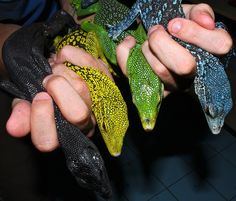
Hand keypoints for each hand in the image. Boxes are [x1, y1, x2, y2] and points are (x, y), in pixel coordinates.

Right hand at [6, 46, 109, 151]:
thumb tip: (14, 127)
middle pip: (77, 114)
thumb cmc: (44, 97)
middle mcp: (84, 125)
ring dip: (63, 71)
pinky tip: (65, 56)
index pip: (48, 141)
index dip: (41, 118)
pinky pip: (95, 66)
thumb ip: (22, 115)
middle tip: (48, 78)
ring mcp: (99, 106)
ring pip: (85, 88)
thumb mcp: (28, 106)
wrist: (60, 78)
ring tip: (54, 66)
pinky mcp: (108, 85)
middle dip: (57, 89)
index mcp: (61, 135)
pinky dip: (76, 55)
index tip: (39, 96)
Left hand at [116, 3, 232, 95]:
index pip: (218, 46)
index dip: (194, 33)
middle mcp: (193, 74)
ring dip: (147, 48)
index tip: (173, 24)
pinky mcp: (153, 90)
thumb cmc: (177, 29)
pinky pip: (134, 74)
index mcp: (210, 53)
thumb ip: (200, 14)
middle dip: (163, 43)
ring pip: (160, 71)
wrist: (159, 41)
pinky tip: (130, 43)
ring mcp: (173, 85)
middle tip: (155, 31)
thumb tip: (205, 23)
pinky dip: (125, 54)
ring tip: (147, 40)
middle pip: (184, 65)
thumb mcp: (190, 16)